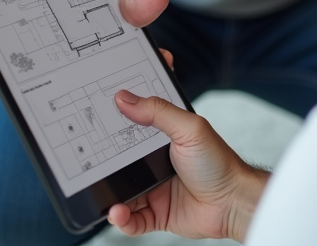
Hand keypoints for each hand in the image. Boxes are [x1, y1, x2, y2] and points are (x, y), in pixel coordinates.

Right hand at [109, 0, 268, 241]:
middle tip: (83, 151)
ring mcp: (152, 187)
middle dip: (100, 155)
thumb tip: (124, 98)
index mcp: (162, 135)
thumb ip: (158, 111)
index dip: (115, 113)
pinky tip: (119, 212)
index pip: (133, 120)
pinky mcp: (154, 213)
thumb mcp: (189, 128)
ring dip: (108, 192)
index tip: (96, 102)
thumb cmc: (219, 163)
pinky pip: (130, 218)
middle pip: (117, 156)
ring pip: (119, 189)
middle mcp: (154, 160)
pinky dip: (121, 218)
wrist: (233, 202)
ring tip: (100, 189)